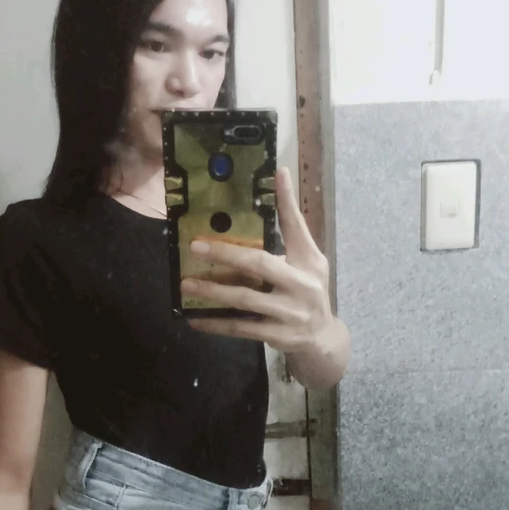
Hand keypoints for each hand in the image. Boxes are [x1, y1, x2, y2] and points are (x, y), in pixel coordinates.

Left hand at [183, 167, 333, 353]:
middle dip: (225, 254)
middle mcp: (302, 284)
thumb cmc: (308, 291)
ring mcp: (290, 312)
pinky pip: (241, 328)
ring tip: (186, 285)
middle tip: (195, 246)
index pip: (296, 225)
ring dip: (213, 291)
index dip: (287, 199)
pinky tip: (195, 318)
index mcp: (309, 261)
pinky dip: (216, 324)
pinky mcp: (277, 335)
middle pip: (260, 264)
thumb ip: (290, 232)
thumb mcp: (307, 261)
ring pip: (245, 299)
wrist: (322, 337)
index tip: (277, 172)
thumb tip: (276, 185)